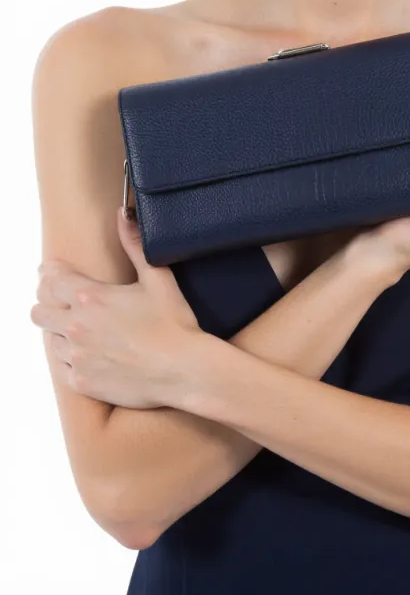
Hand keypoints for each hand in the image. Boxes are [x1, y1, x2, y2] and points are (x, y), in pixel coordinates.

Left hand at [30, 207, 202, 408]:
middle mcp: (77, 326)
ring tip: (78, 328)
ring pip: (49, 340)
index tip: (53, 272)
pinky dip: (68, 358)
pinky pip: (60, 367)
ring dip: (59, 331)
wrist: (183, 371)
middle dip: (48, 302)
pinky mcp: (83, 382)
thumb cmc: (174, 324)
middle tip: (62, 300)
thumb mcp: (157, 278)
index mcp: (91, 298)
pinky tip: (84, 353)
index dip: (51, 273)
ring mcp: (77, 357)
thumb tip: (123, 214)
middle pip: (39, 311)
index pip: (52, 280)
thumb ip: (134, 244)